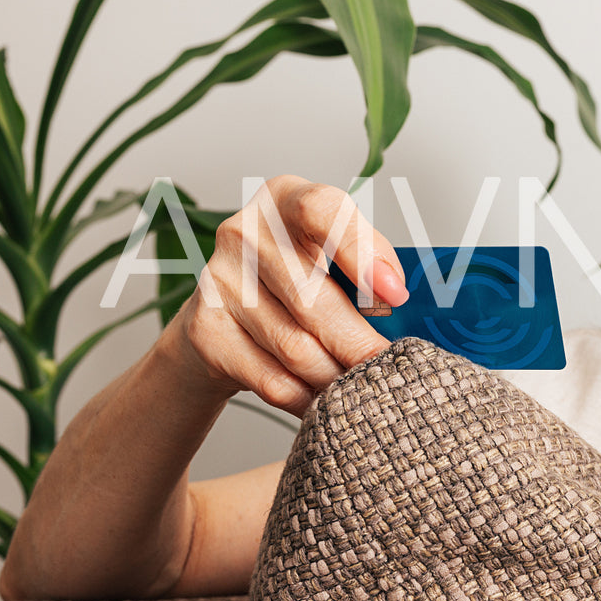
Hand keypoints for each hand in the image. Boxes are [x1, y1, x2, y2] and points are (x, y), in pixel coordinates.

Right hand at [160, 175, 408, 416]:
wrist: (224, 317)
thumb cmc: (297, 278)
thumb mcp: (333, 252)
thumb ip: (370, 258)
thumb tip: (395, 293)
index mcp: (285, 199)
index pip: (321, 210)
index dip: (361, 252)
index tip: (394, 295)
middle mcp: (244, 232)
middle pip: (312, 298)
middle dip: (359, 343)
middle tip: (388, 368)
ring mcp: (217, 281)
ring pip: (295, 346)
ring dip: (336, 376)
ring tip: (361, 388)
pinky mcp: (206, 330)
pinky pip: (270, 378)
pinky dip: (306, 397)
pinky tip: (324, 400)